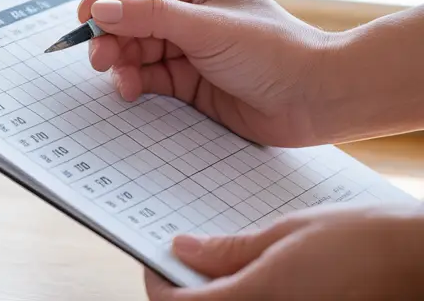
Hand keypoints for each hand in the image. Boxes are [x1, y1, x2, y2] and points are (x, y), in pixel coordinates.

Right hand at [78, 0, 334, 146]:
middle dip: (107, 31)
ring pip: (128, 44)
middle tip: (99, 54)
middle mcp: (183, 2)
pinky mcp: (183, 75)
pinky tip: (130, 89)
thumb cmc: (274, 51)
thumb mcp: (207, 27)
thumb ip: (150, 16)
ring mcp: (182, 40)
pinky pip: (142, 73)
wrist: (316, 100)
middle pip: (123, 10)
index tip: (89, 15)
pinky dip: (130, 80)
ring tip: (116, 75)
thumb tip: (99, 10)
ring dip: (116, 59)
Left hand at [145, 204, 423, 299]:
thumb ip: (232, 248)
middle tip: (187, 262)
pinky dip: (248, 299)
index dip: (158, 284)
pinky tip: (257, 280)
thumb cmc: (368, 243)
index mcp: (259, 298)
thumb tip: (183, 250)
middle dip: (187, 292)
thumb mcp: (289, 232)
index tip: (157, 259)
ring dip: (217, 297)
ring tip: (224, 268)